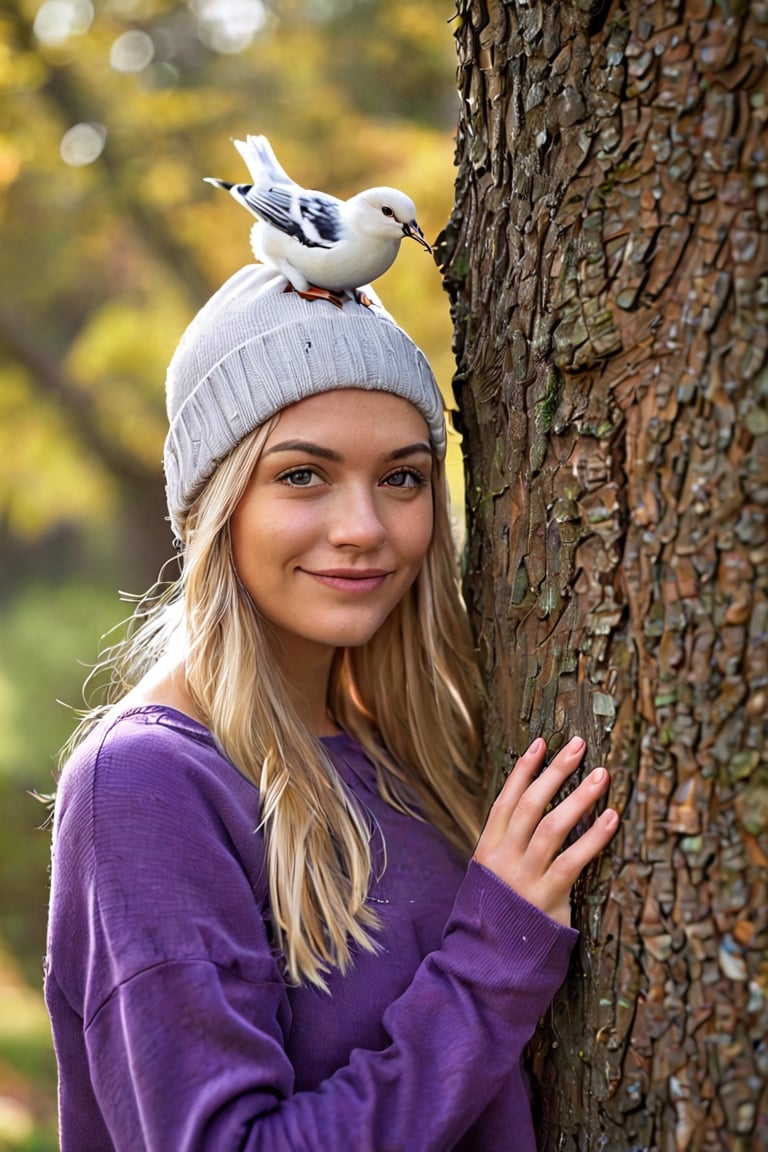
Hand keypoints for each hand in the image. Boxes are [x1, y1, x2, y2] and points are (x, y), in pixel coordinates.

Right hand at [473, 736, 618, 926]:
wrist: (489, 964)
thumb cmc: (499, 917)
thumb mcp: (492, 879)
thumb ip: (509, 848)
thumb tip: (536, 814)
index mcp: (488, 850)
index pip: (506, 800)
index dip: (523, 771)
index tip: (542, 744)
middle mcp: (504, 859)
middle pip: (530, 805)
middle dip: (555, 772)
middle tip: (578, 746)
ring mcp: (525, 878)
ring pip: (552, 827)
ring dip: (578, 797)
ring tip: (601, 775)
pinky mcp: (548, 899)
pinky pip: (573, 861)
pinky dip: (594, 837)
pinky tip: (611, 817)